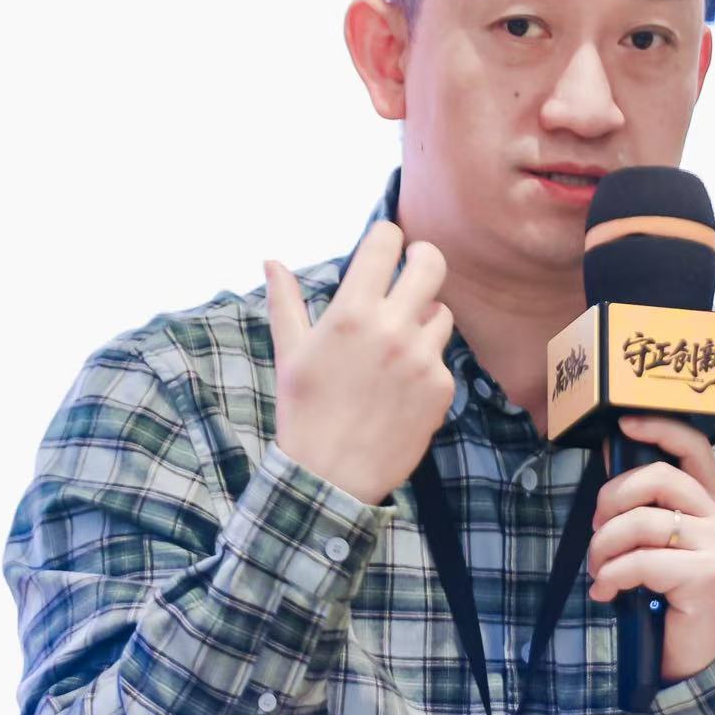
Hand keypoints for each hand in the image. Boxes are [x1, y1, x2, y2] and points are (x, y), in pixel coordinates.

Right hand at [265, 222, 454, 504]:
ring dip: (424, 317)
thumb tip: (271, 260)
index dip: (387, 237)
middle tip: (415, 267)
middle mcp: (392, 328)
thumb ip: (286, 301)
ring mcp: (422, 358)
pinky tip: (401, 387)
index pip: (386, 242)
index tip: (385, 245)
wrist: (331, 477)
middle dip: (423, 258)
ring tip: (397, 344)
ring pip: (442, 311)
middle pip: (432, 263)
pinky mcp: (441, 387)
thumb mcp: (290, 353)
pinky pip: (442, 357)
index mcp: (351, 312)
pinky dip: (426, 364)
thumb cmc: (304, 411)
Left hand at [587, 413, 714, 682]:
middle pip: (660, 477)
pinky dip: (613, 576)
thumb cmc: (671, 599)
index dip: (660, 428)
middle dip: (612, 498)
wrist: (699, 657)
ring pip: (643, 522)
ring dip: (604, 547)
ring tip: (598, 570)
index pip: (694, 448)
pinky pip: (643, 561)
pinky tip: (605, 592)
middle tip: (596, 529)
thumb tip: (609, 456)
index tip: (623, 424)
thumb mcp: (658, 546)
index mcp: (710, 506)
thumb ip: (643, 509)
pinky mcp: (707, 576)